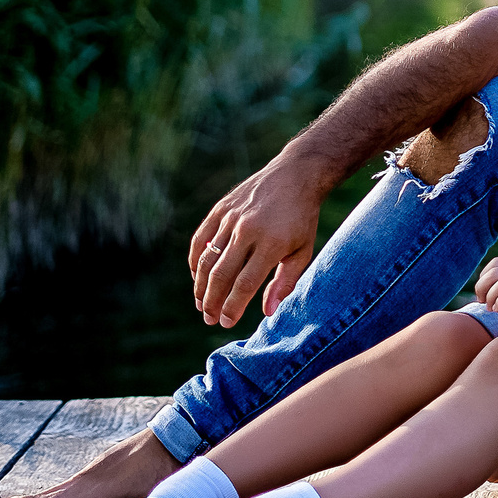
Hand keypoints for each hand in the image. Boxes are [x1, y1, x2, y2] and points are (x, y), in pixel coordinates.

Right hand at [188, 153, 326, 326]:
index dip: (232, 307)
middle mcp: (248, 230)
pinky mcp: (220, 208)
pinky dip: (195, 260)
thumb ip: (285, 282)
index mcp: (271, 243)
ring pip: (206, 259)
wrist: (295, 175)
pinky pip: (200, 239)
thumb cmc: (301, 218)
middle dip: (212, 302)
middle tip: (209, 319)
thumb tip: (267, 312)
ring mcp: (231, 217)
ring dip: (200, 285)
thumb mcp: (303, 251)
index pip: (244, 284)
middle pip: (221, 275)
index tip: (226, 322)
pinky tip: (197, 277)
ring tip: (200, 304)